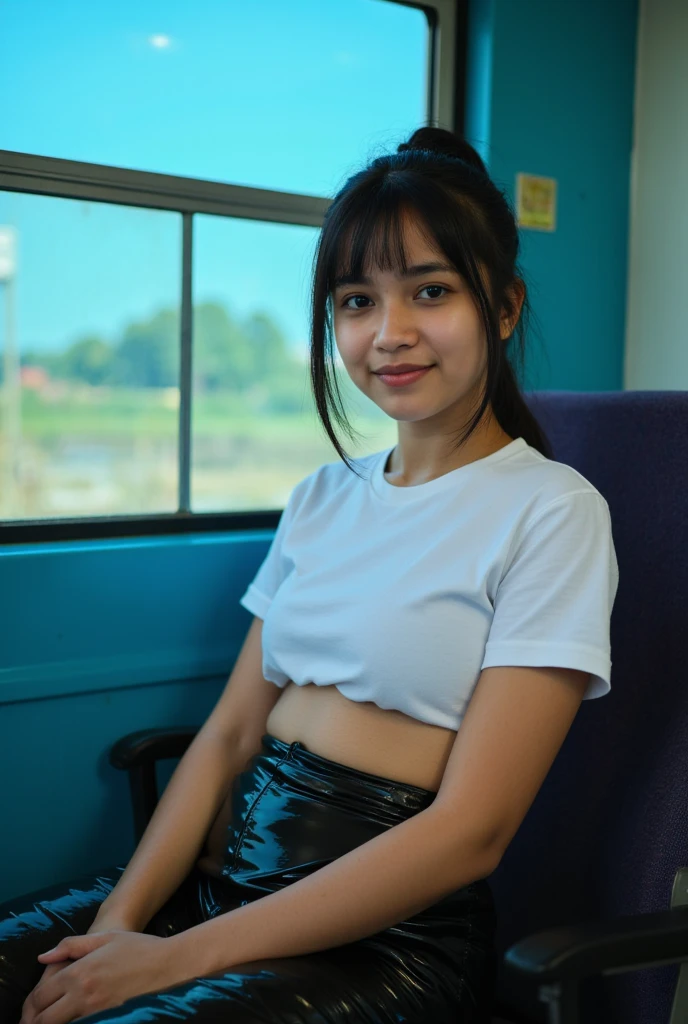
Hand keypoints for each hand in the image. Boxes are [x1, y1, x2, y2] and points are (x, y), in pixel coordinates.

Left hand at [19, 930, 176, 1023]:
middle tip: (37, 1019)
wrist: (168, 964)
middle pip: (45, 1018)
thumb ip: (71, 945)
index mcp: (79, 971)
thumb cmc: (137, 947)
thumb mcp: (104, 937)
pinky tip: (73, 1020)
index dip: (32, 1003)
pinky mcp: (107, 1019)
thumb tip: (43, 956)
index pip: (41, 995)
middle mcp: (84, 993)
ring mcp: (95, 1010)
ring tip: (52, 1020)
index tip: (34, 1004)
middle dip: (36, 1020)